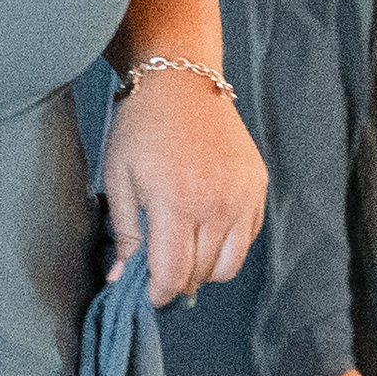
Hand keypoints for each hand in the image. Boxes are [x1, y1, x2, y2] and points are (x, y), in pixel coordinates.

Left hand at [102, 70, 268, 304]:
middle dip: (178, 280)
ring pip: (229, 264)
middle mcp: (216, 204)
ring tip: (185, 248)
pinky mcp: (257, 186)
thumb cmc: (141, 127)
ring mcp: (242, 196)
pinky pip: (248, 238)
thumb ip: (125, 234)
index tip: (148, 294)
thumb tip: (120, 280)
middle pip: (201, 274)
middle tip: (161, 268)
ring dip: (205, 269)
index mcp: (176, 203)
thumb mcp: (119, 178)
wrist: (182, 81)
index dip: (159, 294)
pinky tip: (206, 228)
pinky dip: (228, 245)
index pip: (174, 275)